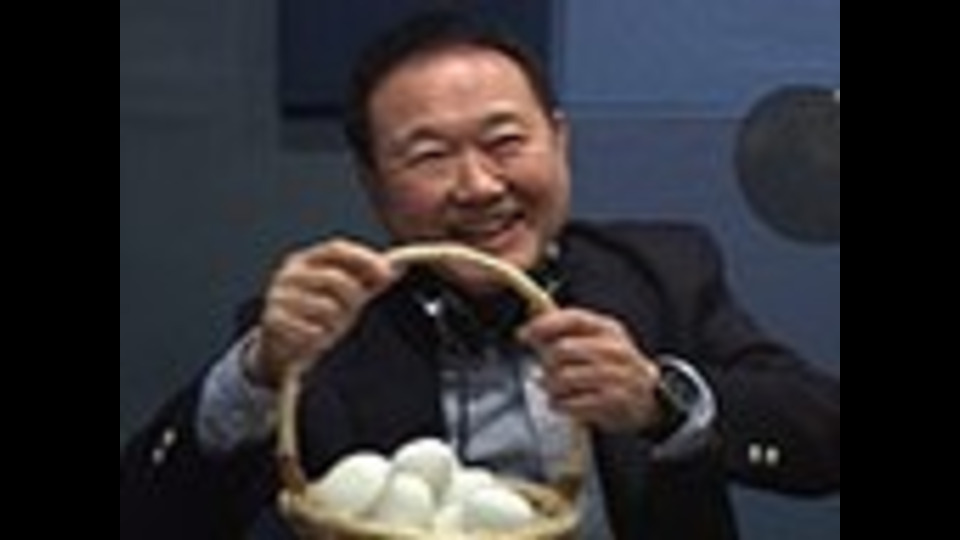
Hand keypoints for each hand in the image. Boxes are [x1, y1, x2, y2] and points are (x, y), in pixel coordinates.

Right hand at [249, 239, 397, 388]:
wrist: (282, 348)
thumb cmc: (316, 315)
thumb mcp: (345, 295)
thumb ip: (369, 280)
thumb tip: (400, 266)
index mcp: (306, 260)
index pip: (336, 248)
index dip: (363, 257)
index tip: (386, 272)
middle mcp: (290, 273)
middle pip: (336, 277)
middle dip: (354, 298)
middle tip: (353, 310)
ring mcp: (279, 296)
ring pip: (327, 308)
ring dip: (336, 323)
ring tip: (328, 326)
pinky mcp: (274, 321)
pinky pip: (313, 330)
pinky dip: (321, 338)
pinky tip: (315, 337)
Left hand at [518, 308, 661, 432]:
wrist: (648, 397)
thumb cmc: (613, 366)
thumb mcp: (597, 341)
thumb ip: (565, 333)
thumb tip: (529, 329)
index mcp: (608, 329)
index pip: (574, 318)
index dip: (545, 324)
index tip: (524, 334)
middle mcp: (615, 350)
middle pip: (563, 350)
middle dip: (546, 360)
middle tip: (545, 368)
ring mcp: (616, 376)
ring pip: (564, 378)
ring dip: (550, 385)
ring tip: (553, 387)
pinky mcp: (613, 402)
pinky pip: (572, 403)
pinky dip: (560, 404)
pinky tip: (561, 402)